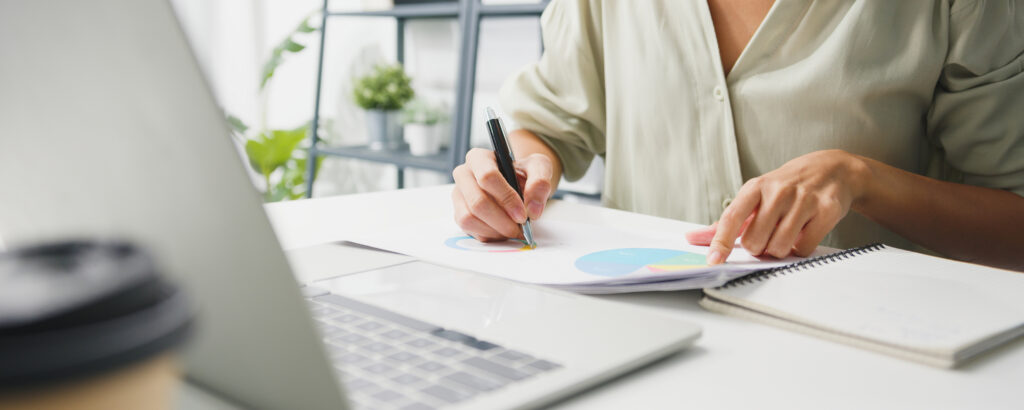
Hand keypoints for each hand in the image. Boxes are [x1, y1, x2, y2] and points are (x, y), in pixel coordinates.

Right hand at [452, 148, 553, 240]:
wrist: (516, 184)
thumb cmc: (524, 173)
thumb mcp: (539, 167)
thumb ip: (540, 181)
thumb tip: (533, 208)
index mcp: (479, 158)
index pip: (487, 176)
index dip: (506, 198)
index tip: (522, 214)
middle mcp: (463, 175)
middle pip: (477, 202)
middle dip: (502, 220)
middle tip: (520, 228)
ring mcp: (459, 196)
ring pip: (469, 218)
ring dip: (495, 230)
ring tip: (512, 229)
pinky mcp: (459, 213)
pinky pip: (469, 230)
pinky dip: (489, 235)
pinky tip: (503, 230)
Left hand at [686, 149, 869, 263]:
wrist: (831, 169)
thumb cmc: (786, 187)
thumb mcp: (754, 196)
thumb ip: (727, 221)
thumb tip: (692, 238)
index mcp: (755, 187)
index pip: (732, 218)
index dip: (721, 242)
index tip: (713, 261)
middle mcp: (778, 191)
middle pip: (756, 242)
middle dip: (759, 247)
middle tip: (768, 236)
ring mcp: (803, 199)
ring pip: (780, 248)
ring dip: (780, 250)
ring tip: (785, 234)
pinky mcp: (826, 210)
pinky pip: (804, 248)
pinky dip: (801, 248)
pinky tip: (803, 233)